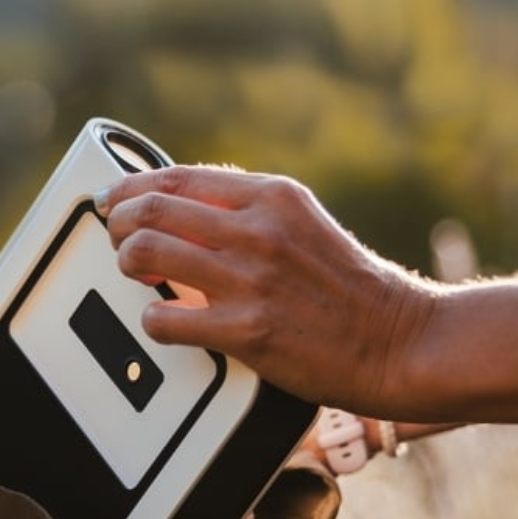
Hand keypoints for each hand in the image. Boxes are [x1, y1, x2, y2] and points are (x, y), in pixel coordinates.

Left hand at [98, 165, 438, 416]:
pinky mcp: (247, 331)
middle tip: (117, 240)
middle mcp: (259, 230)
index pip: (178, 177)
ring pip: (145, 253)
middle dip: (119, 224)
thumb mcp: (303, 223)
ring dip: (127, 265)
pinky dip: (153, 320)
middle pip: (150, 209)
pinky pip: (164, 319)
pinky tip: (166, 321)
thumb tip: (182, 209)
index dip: (133, 189)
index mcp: (273, 196)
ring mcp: (251, 280)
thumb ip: (248, 212)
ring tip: (137, 276)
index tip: (117, 201)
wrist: (400, 340)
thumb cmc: (352, 288)